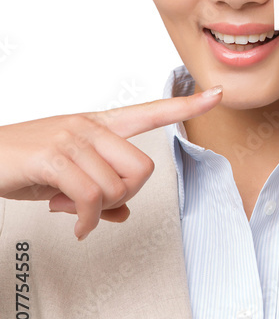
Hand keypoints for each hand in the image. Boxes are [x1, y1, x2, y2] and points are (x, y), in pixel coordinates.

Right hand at [0, 86, 223, 239]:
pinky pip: (92, 199)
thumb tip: (123, 213)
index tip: (217, 94)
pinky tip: (74, 224)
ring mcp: (72, 138)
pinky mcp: (55, 158)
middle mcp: (90, 126)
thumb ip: (98, 192)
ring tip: (71, 209)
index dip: (187, 104)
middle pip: (143, 168)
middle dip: (124, 197)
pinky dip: (87, 222)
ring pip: (117, 187)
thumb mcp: (64, 179)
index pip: (151, 111)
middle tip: (95, 206)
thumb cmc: (21, 166)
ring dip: (96, 212)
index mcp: (98, 125)